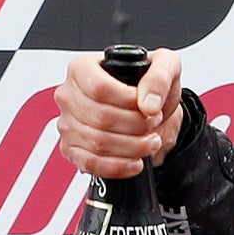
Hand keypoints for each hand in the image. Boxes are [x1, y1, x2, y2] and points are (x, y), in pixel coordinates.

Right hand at [55, 47, 185, 177]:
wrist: (149, 110)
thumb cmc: (149, 86)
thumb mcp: (165, 67)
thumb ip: (159, 77)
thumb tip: (148, 104)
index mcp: (82, 69)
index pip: (99, 88)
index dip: (129, 102)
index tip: (149, 107)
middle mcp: (69, 95)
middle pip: (101, 117)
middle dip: (137, 126)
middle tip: (154, 124)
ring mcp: (67, 123)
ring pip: (98, 142)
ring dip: (133, 147)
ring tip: (152, 141)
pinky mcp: (71, 148)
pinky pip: (90, 163)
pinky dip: (117, 167)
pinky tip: (135, 162)